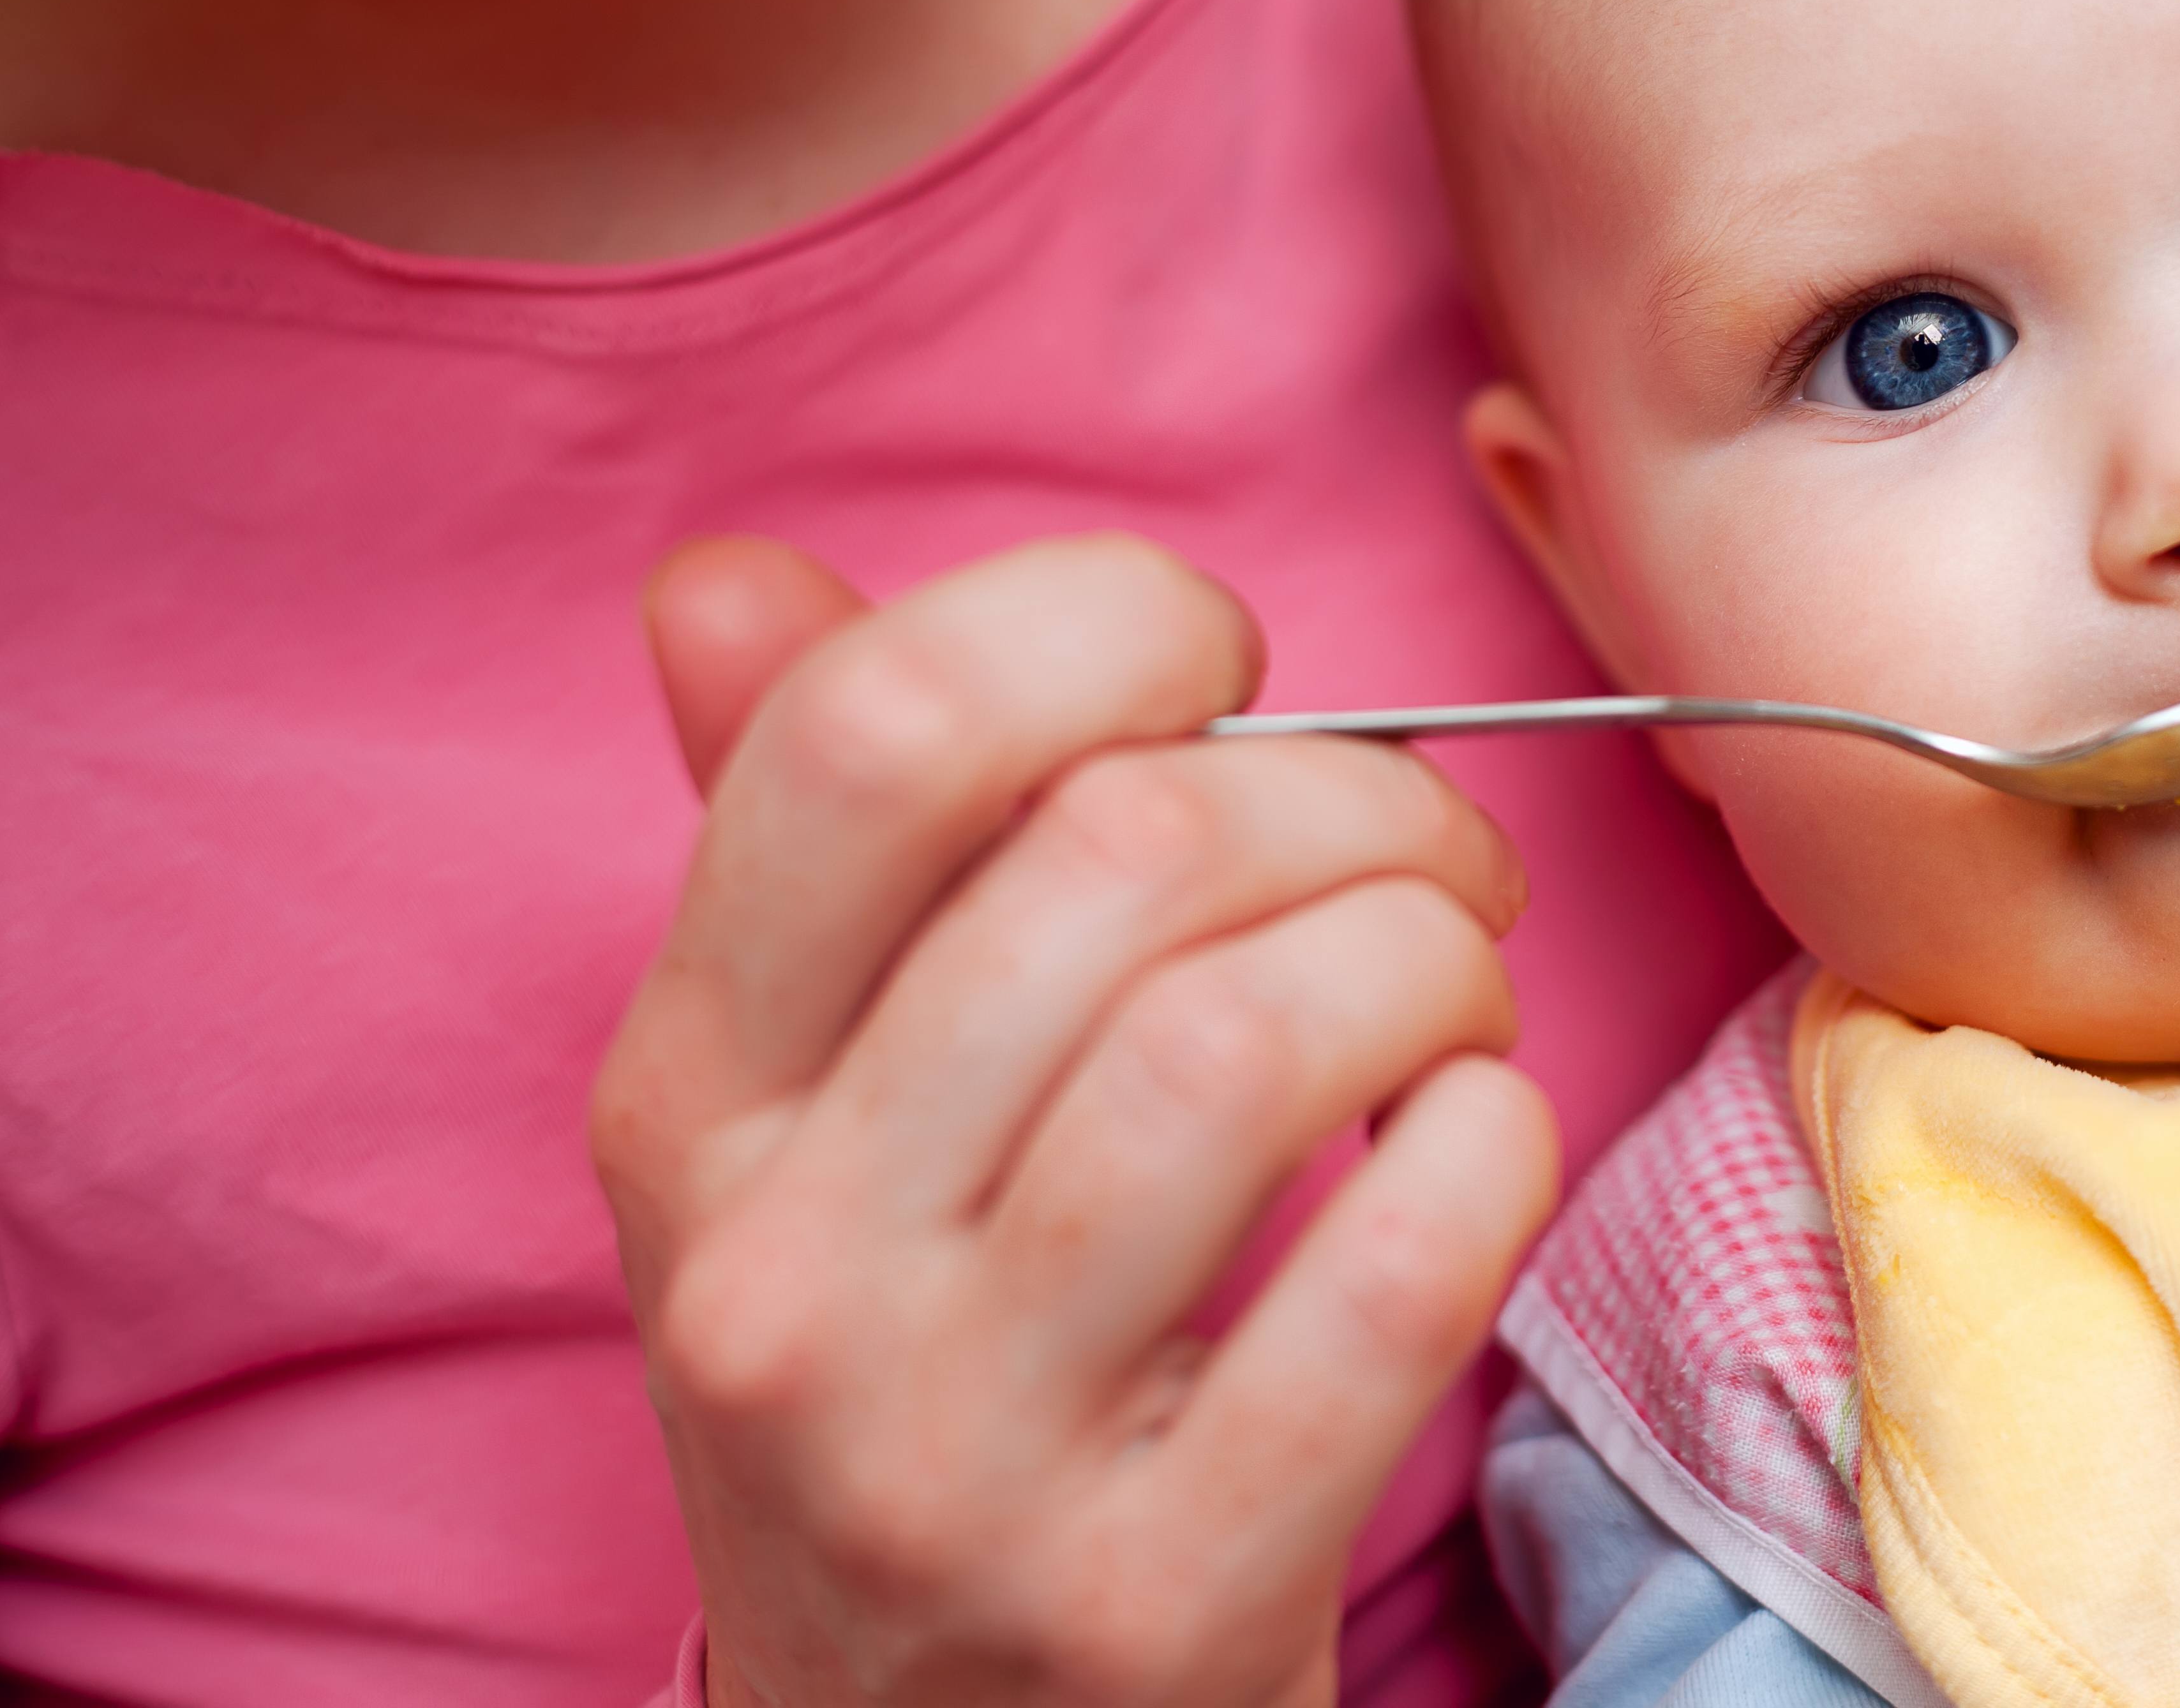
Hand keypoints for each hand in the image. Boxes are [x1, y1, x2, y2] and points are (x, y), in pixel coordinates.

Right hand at [591, 534, 1557, 1707]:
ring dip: (1437, 957)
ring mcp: (958, 1454)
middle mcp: (784, 1274)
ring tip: (1455, 995)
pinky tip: (1476, 1143)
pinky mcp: (1156, 1601)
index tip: (1225, 674)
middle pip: (1128, 852)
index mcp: (683, 1102)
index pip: (871, 730)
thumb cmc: (922, 1366)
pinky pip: (1400, 1270)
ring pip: (1261, 1037)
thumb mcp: (798, 1124)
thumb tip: (727, 577)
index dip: (1110, 622)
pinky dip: (1496, 1148)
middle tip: (1430, 857)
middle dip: (1362, 797)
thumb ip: (795, 841)